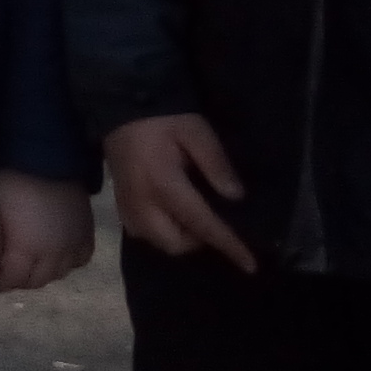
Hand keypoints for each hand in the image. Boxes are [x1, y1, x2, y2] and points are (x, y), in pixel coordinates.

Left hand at [0, 170, 96, 292]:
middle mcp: (54, 254)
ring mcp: (74, 245)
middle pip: (37, 281)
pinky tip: (58, 257)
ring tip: (30, 265)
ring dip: (43, 275)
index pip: (14, 279)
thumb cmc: (12, 184)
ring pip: (60, 274)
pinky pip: (81, 260)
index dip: (1, 285)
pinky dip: (69, 265)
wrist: (48, 159)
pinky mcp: (88, 234)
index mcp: (26, 249)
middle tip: (8, 273)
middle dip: (20, 282)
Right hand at [104, 113, 254, 268]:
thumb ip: (216, 163)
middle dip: (199, 241)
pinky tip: (171, 213)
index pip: (202, 223)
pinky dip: (162, 232)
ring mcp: (127, 206)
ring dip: (180, 238)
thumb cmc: (163, 119)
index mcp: (164, 184)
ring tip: (194, 217)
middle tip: (214, 221)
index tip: (250, 265)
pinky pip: (143, 233)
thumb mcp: (197, 131)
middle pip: (176, 243)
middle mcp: (142, 203)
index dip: (228, 244)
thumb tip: (236, 197)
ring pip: (158, 242)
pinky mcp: (119, 204)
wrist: (121, 106)